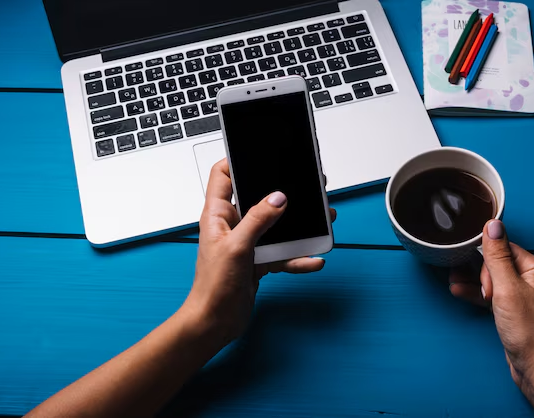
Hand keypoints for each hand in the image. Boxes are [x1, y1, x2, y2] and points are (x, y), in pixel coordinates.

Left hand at [183, 159, 335, 346]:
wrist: (215, 323)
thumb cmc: (212, 287)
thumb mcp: (236, 248)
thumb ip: (258, 220)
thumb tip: (278, 197)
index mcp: (218, 214)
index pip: (222, 175)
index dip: (236, 159)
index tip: (258, 150)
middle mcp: (233, 225)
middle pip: (258, 197)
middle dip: (282, 192)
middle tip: (305, 184)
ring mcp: (247, 242)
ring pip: (276, 225)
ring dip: (298, 225)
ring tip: (321, 220)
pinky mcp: (258, 260)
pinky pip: (283, 252)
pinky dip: (298, 256)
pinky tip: (313, 259)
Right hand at [449, 221, 533, 416]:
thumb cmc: (529, 331)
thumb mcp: (506, 288)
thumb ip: (496, 256)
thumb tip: (492, 225)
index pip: (504, 249)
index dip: (484, 257)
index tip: (467, 263)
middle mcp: (532, 280)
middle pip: (496, 264)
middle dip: (475, 271)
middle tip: (461, 278)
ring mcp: (523, 297)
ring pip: (492, 281)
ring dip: (472, 282)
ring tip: (453, 283)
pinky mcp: (515, 313)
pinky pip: (493, 297)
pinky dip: (477, 295)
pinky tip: (460, 292)